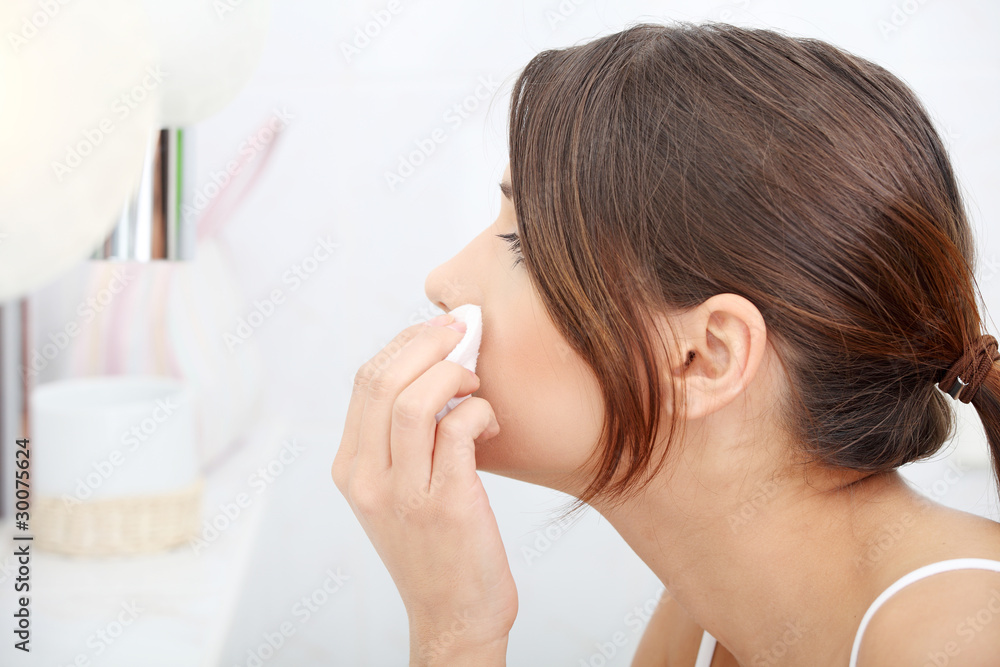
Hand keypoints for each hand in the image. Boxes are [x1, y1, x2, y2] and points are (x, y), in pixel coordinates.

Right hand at [332, 315, 516, 663]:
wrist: (453, 617)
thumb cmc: (435, 546)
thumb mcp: (396, 491)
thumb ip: (400, 438)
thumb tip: (433, 368)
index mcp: (350, 469)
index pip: (365, 381)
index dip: (404, 342)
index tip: (437, 329)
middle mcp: (367, 480)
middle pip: (382, 380)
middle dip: (427, 341)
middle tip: (462, 331)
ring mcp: (404, 494)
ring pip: (414, 400)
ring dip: (454, 375)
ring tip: (476, 384)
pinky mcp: (447, 505)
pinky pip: (459, 430)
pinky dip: (480, 412)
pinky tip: (490, 423)